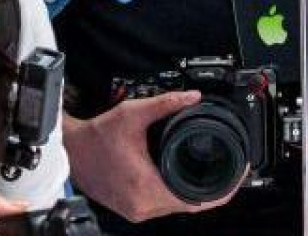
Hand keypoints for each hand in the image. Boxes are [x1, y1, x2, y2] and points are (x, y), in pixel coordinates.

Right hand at [66, 94, 242, 221]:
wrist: (70, 150)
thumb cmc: (96, 136)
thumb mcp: (134, 114)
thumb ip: (166, 104)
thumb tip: (193, 97)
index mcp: (145, 187)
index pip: (195, 201)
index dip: (222, 191)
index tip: (237, 176)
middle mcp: (142, 205)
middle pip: (190, 206)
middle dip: (214, 190)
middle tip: (233, 171)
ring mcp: (136, 210)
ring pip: (177, 207)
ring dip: (196, 193)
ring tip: (217, 175)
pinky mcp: (132, 208)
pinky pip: (164, 206)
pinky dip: (179, 194)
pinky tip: (189, 181)